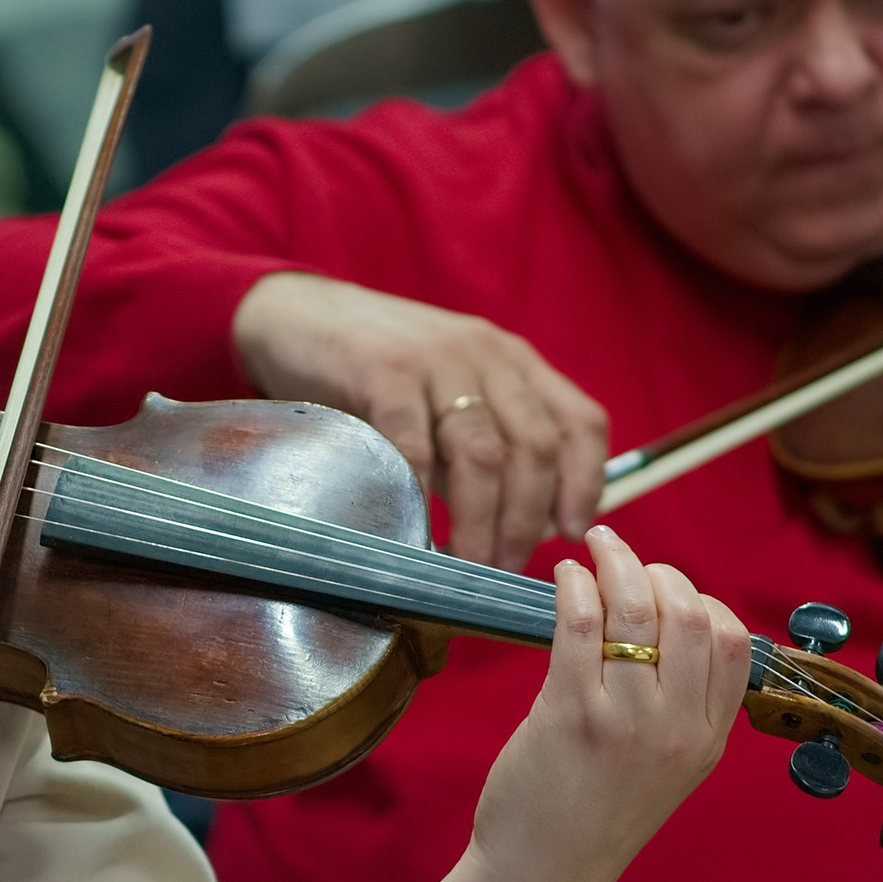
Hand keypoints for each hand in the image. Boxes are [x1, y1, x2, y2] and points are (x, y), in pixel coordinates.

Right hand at [232, 272, 607, 568]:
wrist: (296, 311)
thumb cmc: (374, 364)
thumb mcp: (446, 391)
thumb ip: (479, 443)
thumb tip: (509, 524)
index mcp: (513, 360)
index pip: (580, 422)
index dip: (586, 483)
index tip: (571, 533)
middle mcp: (487, 355)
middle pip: (534, 448)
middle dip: (527, 520)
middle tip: (505, 570)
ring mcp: (438, 360)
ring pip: (483, 454)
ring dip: (483, 522)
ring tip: (469, 564)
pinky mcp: (385, 371)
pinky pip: (418, 445)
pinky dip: (424, 496)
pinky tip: (419, 531)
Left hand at [292, 526, 746, 881]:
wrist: (543, 875)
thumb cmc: (596, 814)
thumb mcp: (667, 767)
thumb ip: (678, 704)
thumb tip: (664, 618)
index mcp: (708, 739)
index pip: (734, 642)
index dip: (703, 600)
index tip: (668, 592)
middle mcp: (677, 727)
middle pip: (693, 614)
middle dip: (661, 572)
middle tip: (626, 563)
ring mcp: (625, 721)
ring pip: (638, 610)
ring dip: (616, 563)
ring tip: (595, 547)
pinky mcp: (569, 714)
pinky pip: (581, 625)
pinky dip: (575, 586)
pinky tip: (565, 576)